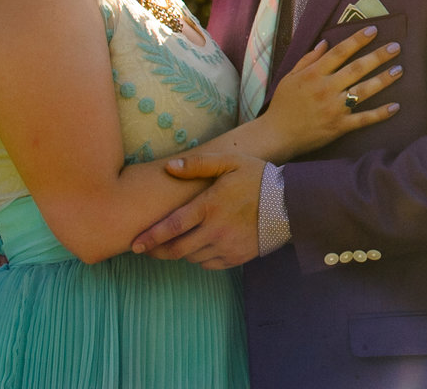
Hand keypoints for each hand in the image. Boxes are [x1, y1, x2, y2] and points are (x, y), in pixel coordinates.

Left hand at [134, 151, 264, 267]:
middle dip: (158, 252)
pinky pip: (209, 265)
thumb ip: (198, 164)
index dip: (151, 238)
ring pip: (192, 258)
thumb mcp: (230, 162)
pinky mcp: (237, 258)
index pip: (172, 227)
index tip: (135, 245)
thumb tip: (168, 167)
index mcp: (210, 207)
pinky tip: (201, 247)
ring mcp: (227, 247)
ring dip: (181, 253)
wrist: (291, 202)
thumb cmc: (257, 178)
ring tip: (177, 243)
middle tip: (147, 250)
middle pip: (177, 250)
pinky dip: (200, 258)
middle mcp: (216, 231)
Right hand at [260, 27, 403, 155]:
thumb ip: (308, 59)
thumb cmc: (283, 105)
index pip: (340, 52)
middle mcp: (326, 89)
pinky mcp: (339, 127)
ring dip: (383, 80)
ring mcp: (334, 108)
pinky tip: (395, 106)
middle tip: (396, 47)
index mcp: (314, 75)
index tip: (374, 30)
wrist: (276, 135)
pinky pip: (363, 119)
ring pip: (364, 91)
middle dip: (378, 56)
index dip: (358, 40)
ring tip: (399, 69)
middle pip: (357, 69)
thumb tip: (326, 42)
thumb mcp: (290, 77)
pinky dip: (380, 113)